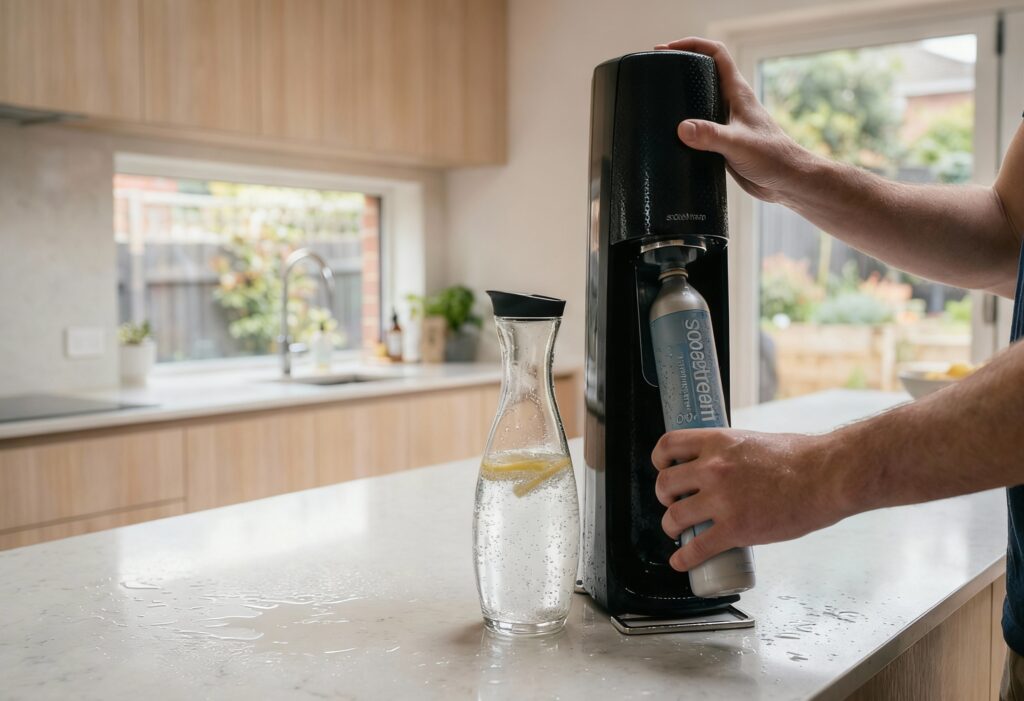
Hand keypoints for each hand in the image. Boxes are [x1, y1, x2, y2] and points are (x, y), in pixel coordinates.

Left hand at [651, 428, 846, 571]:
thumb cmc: (801, 457)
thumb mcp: (754, 440)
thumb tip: (722, 463)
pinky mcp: (736, 529)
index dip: (660, 460)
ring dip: (671, 527)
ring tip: (678, 531)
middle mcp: (713, 469)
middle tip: (674, 503)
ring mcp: (722, 500)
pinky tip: (681, 562)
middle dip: (664, 497)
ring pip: (674, 517)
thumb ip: (732, 452)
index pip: (668, 445)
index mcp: (717, 442)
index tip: (663, 468)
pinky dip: (683, 559)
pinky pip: (696, 549)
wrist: (827, 476)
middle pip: (665, 484)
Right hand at [654, 37, 814, 204]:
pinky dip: (684, 125)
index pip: (716, 54)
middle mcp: (731, 102)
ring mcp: (726, 121)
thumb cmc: (772, 157)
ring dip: (680, 97)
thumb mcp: (738, 144)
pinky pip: (699, 126)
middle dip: (680, 67)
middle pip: (703, 73)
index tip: (667, 49)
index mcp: (737, 93)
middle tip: (655, 70)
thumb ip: (711, 135)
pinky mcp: (722, 140)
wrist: (786, 181)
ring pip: (700, 100)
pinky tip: (669, 134)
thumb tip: (682, 128)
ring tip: (656, 99)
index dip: (692, 45)